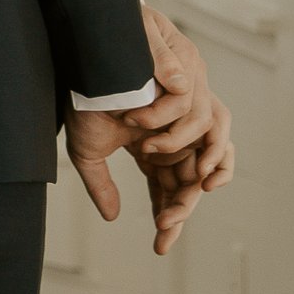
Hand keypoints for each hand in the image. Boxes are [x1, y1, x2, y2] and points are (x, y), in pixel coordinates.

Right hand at [65, 8, 234, 253]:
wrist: (78, 49)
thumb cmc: (82, 94)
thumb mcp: (87, 149)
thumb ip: (101, 183)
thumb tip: (113, 217)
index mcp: (158, 142)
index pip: (176, 185)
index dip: (172, 214)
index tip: (160, 243)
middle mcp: (179, 123)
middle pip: (200, 171)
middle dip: (188, 200)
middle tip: (168, 221)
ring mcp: (188, 98)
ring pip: (215, 141)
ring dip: (191, 166)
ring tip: (168, 176)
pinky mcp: (187, 74)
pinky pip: (199, 111)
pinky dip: (175, 128)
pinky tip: (144, 136)